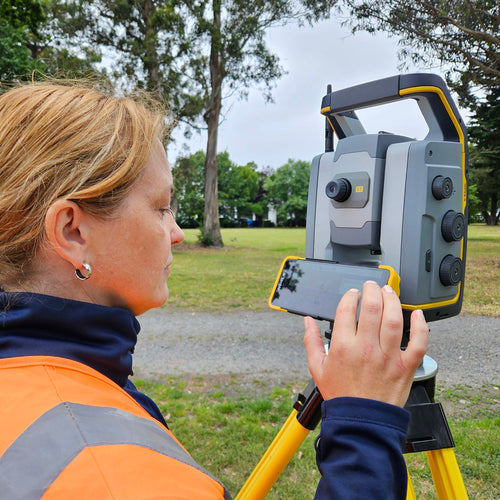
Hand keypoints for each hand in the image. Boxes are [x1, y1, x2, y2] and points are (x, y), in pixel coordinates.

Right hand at [303, 281, 428, 406]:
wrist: (361, 422)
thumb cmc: (340, 395)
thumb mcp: (317, 368)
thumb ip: (311, 341)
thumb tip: (307, 321)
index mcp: (343, 347)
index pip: (347, 309)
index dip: (350, 296)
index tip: (353, 293)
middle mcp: (366, 348)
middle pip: (372, 308)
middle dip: (372, 290)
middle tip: (371, 286)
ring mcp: (388, 357)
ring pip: (394, 319)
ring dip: (392, 300)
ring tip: (389, 292)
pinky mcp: (405, 367)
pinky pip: (418, 343)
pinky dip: (421, 326)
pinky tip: (417, 314)